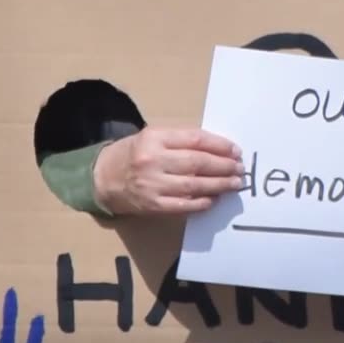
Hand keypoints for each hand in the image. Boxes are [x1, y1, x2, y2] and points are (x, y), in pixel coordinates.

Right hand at [92, 127, 244, 215]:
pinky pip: (184, 205)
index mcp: (154, 138)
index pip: (195, 140)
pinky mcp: (153, 205)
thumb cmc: (134, 154)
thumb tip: (218, 149)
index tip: (235, 151)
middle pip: (197, 163)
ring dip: (219, 185)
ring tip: (234, 184)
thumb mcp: (153, 137)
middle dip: (223, 166)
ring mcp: (152, 185)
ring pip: (194, 185)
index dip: (220, 146)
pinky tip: (214, 199)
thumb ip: (181, 140)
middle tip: (239, 169)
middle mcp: (153, 160)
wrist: (104, 178)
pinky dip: (202, 202)